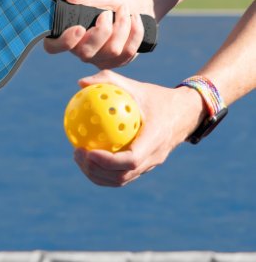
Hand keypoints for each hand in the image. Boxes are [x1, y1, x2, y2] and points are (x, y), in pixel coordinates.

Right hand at [44, 0, 153, 68]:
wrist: (135, 5)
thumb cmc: (110, 0)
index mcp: (67, 34)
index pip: (53, 47)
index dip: (64, 42)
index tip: (79, 28)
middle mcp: (80, 50)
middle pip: (86, 53)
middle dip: (102, 31)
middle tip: (107, 12)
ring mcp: (99, 59)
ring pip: (112, 51)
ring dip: (122, 25)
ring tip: (124, 10)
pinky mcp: (117, 62)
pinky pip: (128, 52)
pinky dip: (135, 31)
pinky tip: (135, 19)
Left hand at [72, 70, 206, 186]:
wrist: (185, 113)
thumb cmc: (157, 97)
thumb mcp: (136, 86)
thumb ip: (109, 81)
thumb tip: (80, 83)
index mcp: (155, 139)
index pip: (131, 160)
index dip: (108, 161)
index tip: (88, 151)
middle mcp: (154, 157)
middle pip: (122, 176)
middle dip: (96, 170)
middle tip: (77, 152)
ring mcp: (150, 165)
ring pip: (121, 180)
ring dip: (97, 174)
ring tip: (78, 157)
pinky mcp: (145, 167)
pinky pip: (122, 175)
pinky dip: (103, 172)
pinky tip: (87, 157)